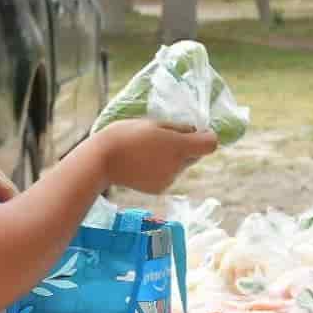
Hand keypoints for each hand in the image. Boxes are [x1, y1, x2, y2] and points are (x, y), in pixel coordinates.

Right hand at [95, 120, 218, 193]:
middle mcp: (178, 166)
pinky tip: (143, 163)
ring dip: (173, 158)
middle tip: (164, 138)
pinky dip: (162, 169)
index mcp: (179, 146)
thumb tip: (194, 131)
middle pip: (195, 155)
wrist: (101, 161)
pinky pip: (169, 175)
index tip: (195, 131)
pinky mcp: (160, 189)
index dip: (206, 136)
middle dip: (187, 147)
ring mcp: (170, 179)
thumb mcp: (153, 123)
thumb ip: (178, 128)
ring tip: (147, 150)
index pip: (211, 144)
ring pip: (181, 166)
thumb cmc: (126, 135)